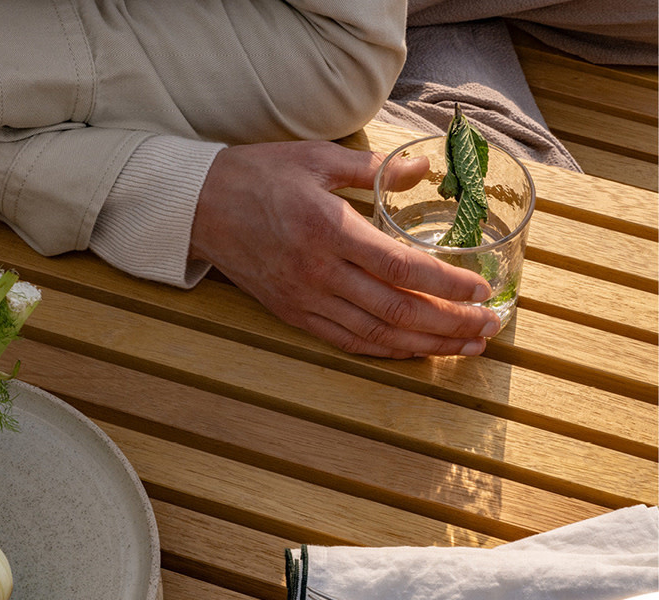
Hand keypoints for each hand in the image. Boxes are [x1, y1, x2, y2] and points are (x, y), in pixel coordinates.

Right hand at [190, 140, 500, 357]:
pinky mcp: (294, 314)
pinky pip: (346, 341)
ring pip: (375, 334)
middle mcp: (320, 273)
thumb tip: (425, 170)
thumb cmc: (258, 177)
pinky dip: (384, 350)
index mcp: (329, 230)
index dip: (446, 284)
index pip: (401, 267)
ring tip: (465, 348)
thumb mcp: (316, 159)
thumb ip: (373, 170)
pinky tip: (414, 351)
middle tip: (489, 330)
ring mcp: (305, 300)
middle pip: (396, 310)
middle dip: (449, 324)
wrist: (201, 208)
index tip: (482, 292)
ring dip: (425, 345)